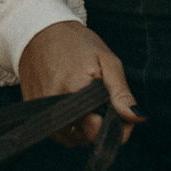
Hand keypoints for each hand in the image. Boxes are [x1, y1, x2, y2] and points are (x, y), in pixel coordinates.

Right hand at [17, 21, 141, 147]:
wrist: (38, 30)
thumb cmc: (76, 43)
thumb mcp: (107, 60)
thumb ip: (121, 93)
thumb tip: (137, 118)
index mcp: (76, 92)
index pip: (100, 133)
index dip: (117, 126)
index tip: (119, 110)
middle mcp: (55, 106)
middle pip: (87, 139)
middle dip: (100, 125)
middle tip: (102, 101)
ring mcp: (41, 111)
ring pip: (73, 140)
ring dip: (84, 128)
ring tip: (85, 101)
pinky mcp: (33, 111)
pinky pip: (58, 134)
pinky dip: (69, 126)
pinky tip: (72, 105)